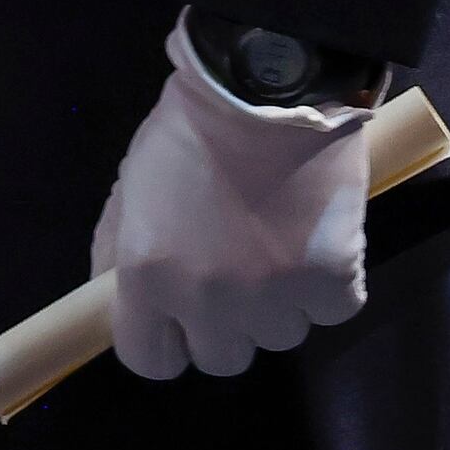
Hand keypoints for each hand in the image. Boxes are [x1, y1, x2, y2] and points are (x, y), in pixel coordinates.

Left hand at [90, 18, 370, 379]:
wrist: (266, 88)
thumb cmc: (189, 132)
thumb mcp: (131, 187)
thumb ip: (118, 251)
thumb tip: (115, 300)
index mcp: (149, 277)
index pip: (149, 361)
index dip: (163, 342)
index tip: (175, 321)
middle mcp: (210, 300)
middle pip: (220, 360)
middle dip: (224, 326)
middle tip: (233, 277)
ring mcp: (275, 296)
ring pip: (280, 338)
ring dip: (278, 305)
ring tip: (277, 246)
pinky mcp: (333, 281)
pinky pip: (333, 312)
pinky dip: (328, 286)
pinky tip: (315, 242)